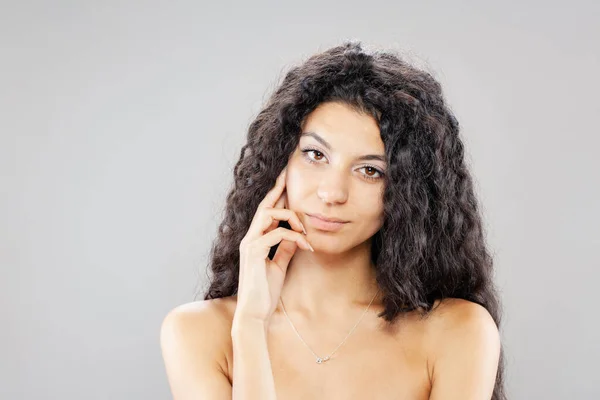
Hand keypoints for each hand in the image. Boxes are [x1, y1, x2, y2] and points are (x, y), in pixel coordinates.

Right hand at [234, 166, 313, 324]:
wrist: (254, 312)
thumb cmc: (265, 292)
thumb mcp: (279, 265)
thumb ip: (285, 249)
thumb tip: (296, 236)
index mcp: (255, 239)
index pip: (266, 211)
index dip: (277, 195)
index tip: (287, 180)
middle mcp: (250, 237)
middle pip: (264, 204)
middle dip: (278, 188)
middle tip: (289, 173)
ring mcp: (250, 243)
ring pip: (269, 213)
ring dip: (291, 216)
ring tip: (305, 229)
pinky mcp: (254, 252)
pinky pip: (277, 233)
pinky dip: (295, 236)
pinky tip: (307, 246)